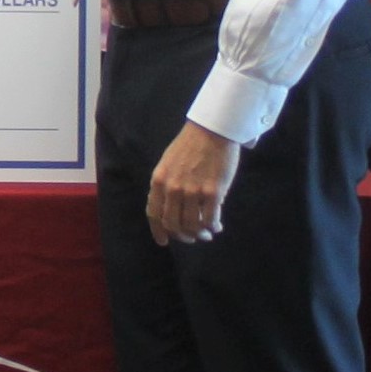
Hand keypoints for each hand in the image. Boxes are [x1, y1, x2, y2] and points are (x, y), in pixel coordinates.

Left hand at [147, 122, 242, 245]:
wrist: (212, 130)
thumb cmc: (191, 145)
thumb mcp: (168, 163)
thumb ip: (165, 185)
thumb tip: (167, 208)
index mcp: (159, 180)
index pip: (154, 214)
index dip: (159, 231)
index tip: (164, 241)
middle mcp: (172, 188)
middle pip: (173, 224)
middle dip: (183, 236)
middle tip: (192, 237)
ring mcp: (192, 191)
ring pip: (192, 225)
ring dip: (200, 234)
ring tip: (207, 233)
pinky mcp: (213, 191)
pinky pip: (210, 219)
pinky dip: (213, 227)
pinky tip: (217, 226)